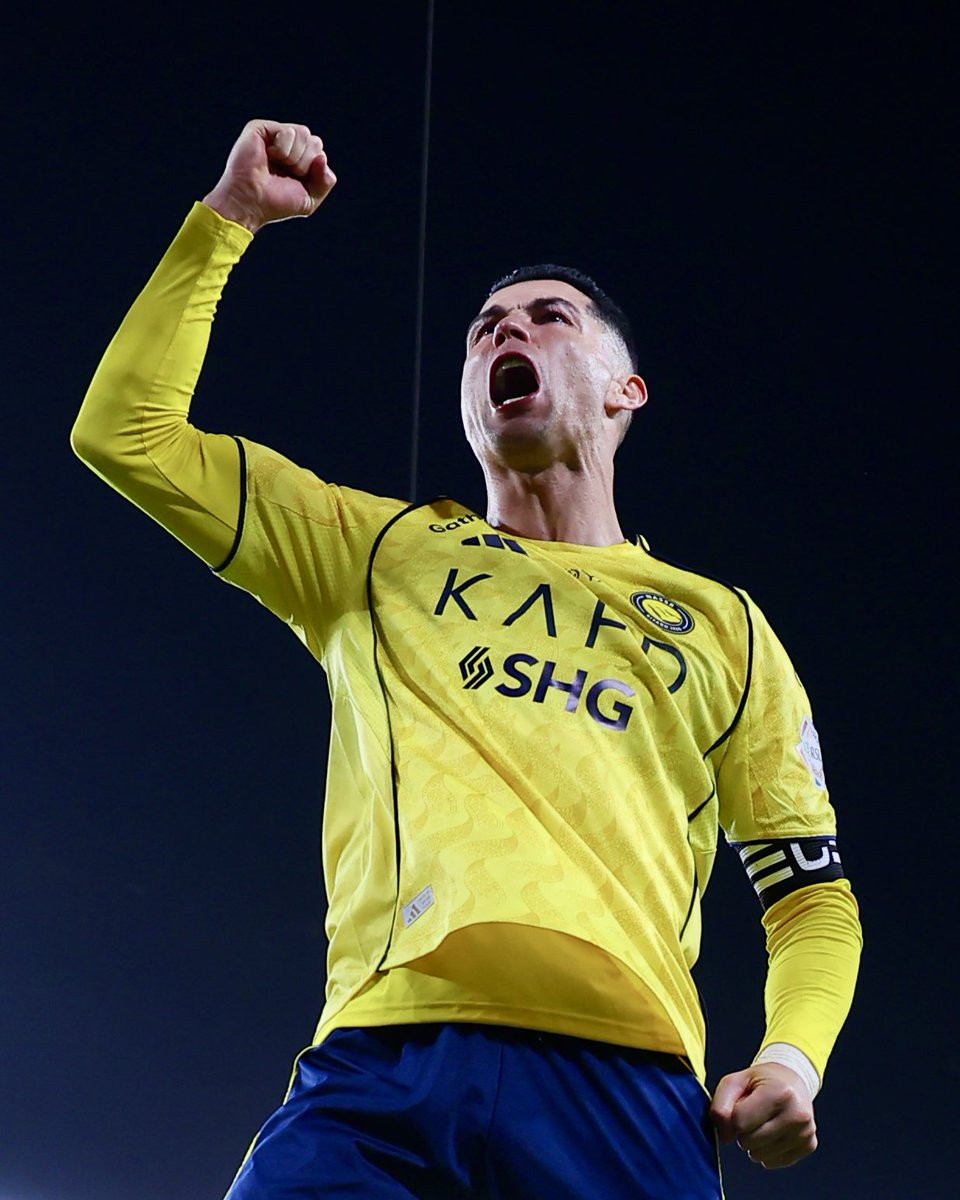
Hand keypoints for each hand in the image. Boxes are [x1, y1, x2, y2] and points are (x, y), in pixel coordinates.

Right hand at [202, 119, 336, 232]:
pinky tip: (268, 156)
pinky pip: (289, 132)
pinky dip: (283, 150)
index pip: (319, 152)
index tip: (295, 181)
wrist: (251, 203)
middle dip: (305, 163)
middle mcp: (287, 144)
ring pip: (304, 133)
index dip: (313, 170)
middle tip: (285, 174)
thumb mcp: (310, 199)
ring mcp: (274, 134)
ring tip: (276, 166)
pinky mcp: (261, 128)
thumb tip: (322, 157)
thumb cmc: (276, 203)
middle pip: (315, 141)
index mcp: (299, 157)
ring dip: (294, 157)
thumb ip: (326, 181)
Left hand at [709, 1061, 816, 1168]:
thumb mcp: (735, 1082)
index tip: (739, 1106)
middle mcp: (797, 1114)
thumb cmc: (760, 1082)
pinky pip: (774, 1162)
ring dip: (754, 1143)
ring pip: (761, 1156)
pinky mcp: (809, 1145)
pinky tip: (772, 1133)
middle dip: (743, 1131)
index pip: (739, 1122)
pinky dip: (767, 1152)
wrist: (792, 1080)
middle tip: (752, 1115)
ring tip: (762, 1123)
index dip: (732, 1117)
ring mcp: (806, 1132)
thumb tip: (724, 1138)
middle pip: (749, 1142)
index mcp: (779, 1092)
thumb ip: (720, 1105)